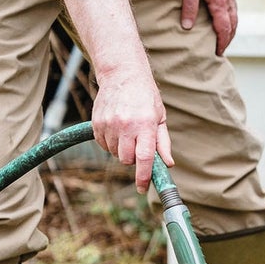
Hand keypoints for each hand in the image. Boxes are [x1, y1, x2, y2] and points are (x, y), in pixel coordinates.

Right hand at [59, 0, 171, 192]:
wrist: (122, 74)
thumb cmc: (145, 96)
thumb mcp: (160, 117)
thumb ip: (163, 143)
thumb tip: (168, 164)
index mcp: (145, 125)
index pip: (143, 159)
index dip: (143, 177)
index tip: (142, 188)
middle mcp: (126, 125)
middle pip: (127, 159)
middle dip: (133, 159)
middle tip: (138, 144)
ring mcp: (109, 124)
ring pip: (114, 153)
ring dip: (122, 149)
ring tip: (128, 131)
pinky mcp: (96, 123)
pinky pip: (103, 145)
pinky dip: (110, 143)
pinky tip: (116, 128)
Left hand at [180, 0, 237, 55]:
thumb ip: (189, 6)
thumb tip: (188, 27)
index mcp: (219, 0)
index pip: (224, 28)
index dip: (222, 42)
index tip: (218, 53)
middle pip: (233, 23)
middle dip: (229, 38)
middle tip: (222, 49)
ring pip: (234, 14)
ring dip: (231, 27)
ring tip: (224, 36)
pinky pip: (232, 5)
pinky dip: (230, 15)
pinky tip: (224, 14)